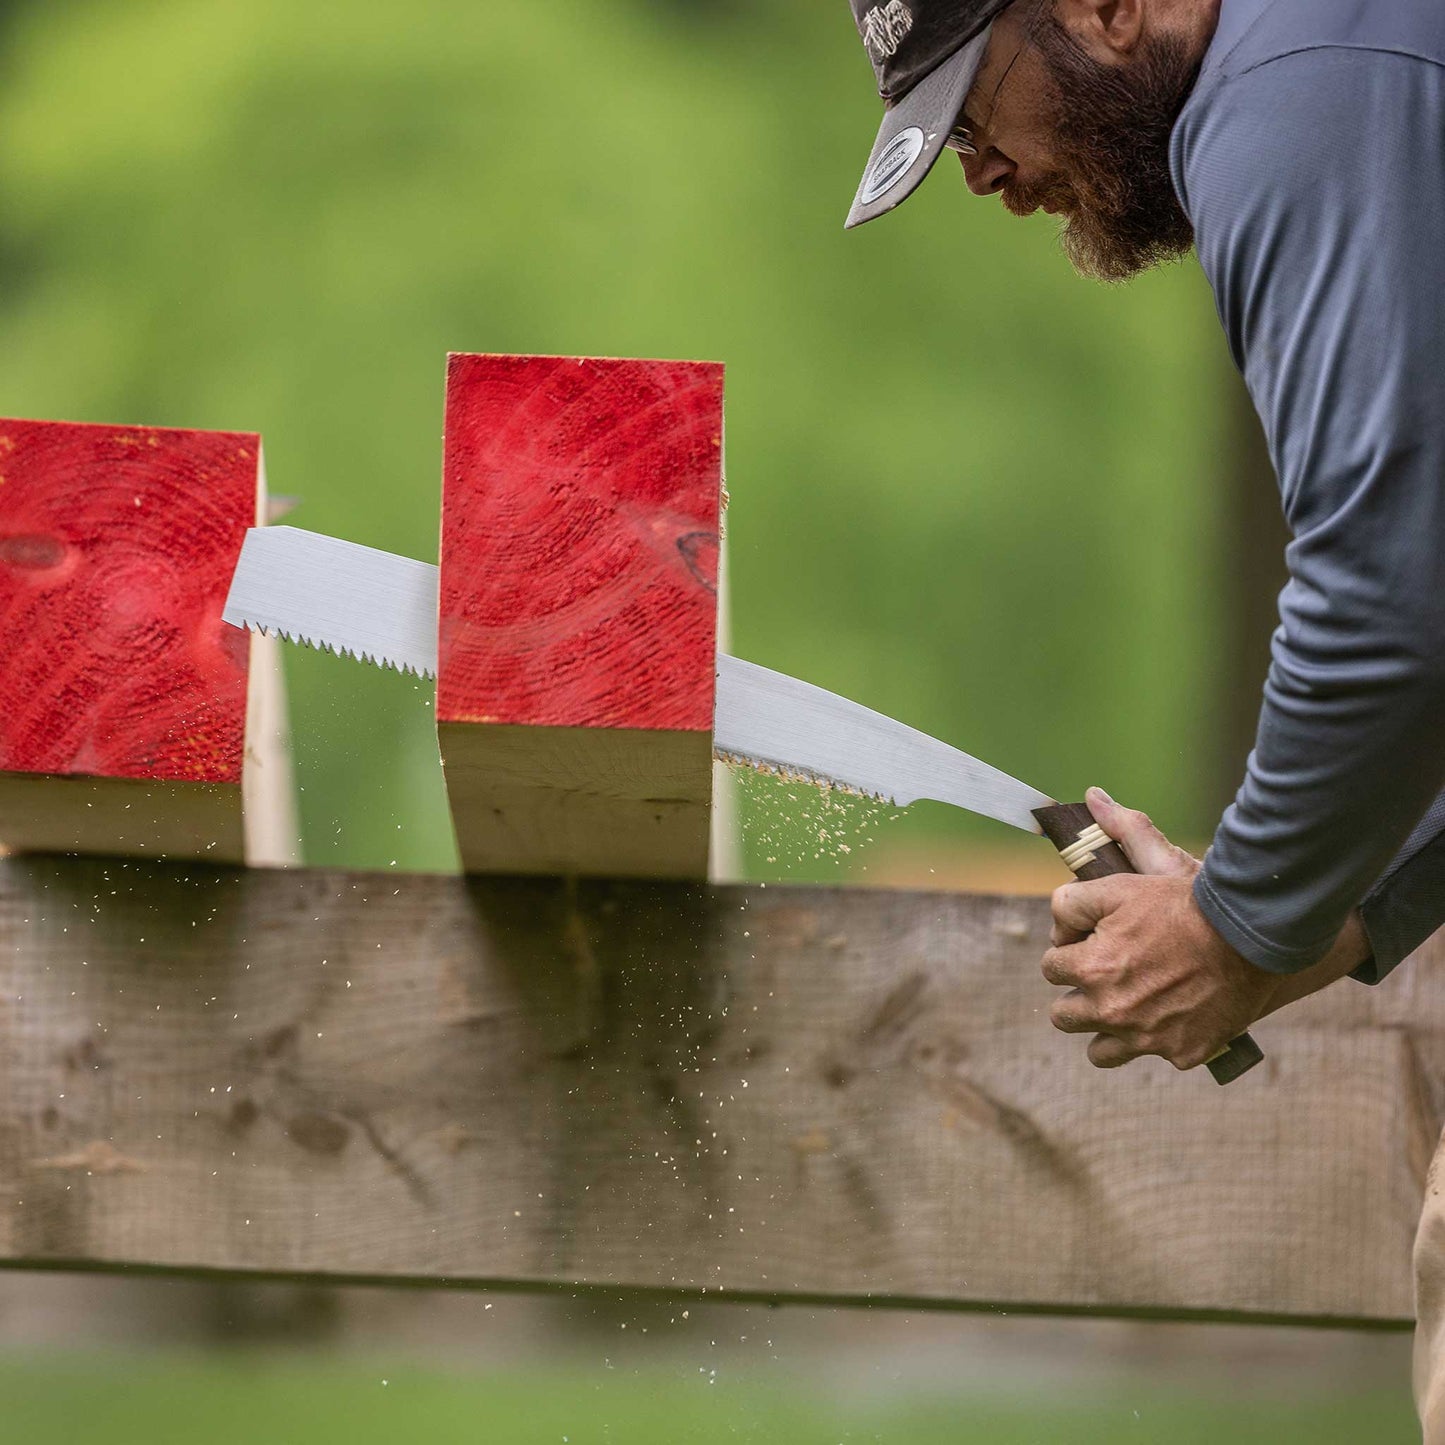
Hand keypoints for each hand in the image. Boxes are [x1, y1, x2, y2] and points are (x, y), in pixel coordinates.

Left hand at [1041, 788, 1367, 1070]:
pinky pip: (1152, 1055)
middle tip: (1104, 974)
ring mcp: (1147, 1038)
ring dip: (1106, 1028)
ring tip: (1127, 1003)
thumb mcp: (1130, 876)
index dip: (1067, 950)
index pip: (1050, 967)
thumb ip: (1093, 856)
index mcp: (1090, 968)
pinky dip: (1159, 1039)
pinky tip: (1172, 1014)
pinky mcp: (1182, 1054)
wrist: (1255, 939)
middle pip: (1064, 1016)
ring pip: (1100, 1050)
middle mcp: (1112, 1010)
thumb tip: (1087, 802)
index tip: (1086, 943)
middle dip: (1078, 994)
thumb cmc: (1187, 904)